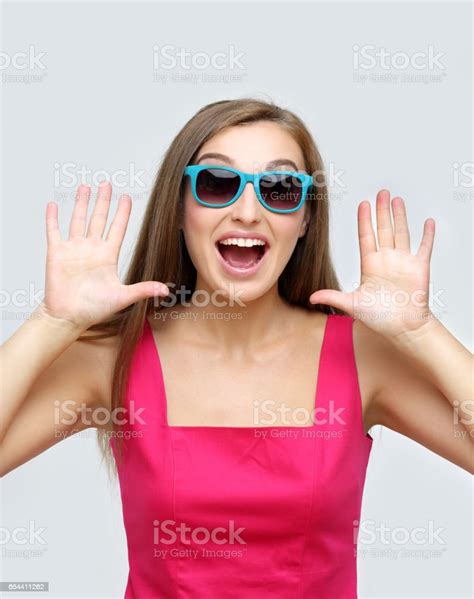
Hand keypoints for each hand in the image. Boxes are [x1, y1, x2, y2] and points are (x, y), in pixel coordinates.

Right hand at [39, 182, 168, 330]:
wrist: (68, 317)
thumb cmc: (94, 309)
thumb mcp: (122, 296)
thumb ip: (143, 289)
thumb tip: (166, 290)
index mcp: (107, 256)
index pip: (117, 229)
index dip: (122, 213)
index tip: (127, 197)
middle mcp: (92, 249)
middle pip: (99, 218)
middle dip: (103, 201)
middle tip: (107, 183)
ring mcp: (74, 249)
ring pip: (78, 219)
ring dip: (81, 203)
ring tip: (85, 186)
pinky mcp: (56, 253)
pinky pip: (54, 231)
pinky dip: (52, 218)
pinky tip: (53, 204)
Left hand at [309, 189, 435, 337]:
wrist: (402, 329)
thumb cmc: (379, 318)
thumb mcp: (352, 305)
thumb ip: (332, 296)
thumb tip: (311, 297)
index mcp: (370, 264)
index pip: (366, 236)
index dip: (364, 220)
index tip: (362, 204)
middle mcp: (386, 260)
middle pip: (383, 229)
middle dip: (382, 210)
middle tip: (381, 192)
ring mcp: (403, 262)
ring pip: (402, 233)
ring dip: (400, 216)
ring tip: (397, 200)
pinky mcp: (419, 267)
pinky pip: (424, 247)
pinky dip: (427, 235)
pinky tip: (427, 222)